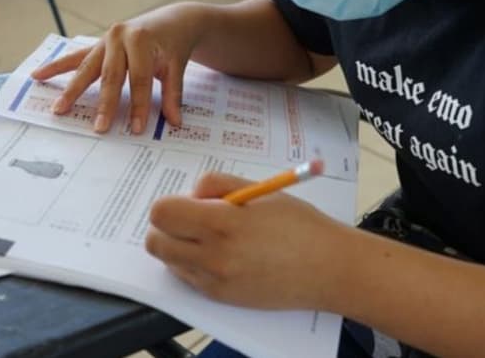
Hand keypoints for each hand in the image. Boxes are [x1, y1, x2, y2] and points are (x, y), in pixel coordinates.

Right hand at [31, 4, 205, 133]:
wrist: (171, 22)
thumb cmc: (172, 45)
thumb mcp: (176, 66)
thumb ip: (173, 94)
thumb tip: (174, 122)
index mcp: (140, 40)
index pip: (138, 79)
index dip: (138, 105)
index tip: (137, 128)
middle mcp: (119, 37)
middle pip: (110, 75)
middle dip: (104, 103)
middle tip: (98, 128)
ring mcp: (105, 40)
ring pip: (87, 68)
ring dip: (72, 89)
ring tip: (59, 108)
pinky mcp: (97, 45)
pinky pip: (74, 57)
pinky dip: (56, 66)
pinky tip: (39, 75)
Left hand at [145, 173, 348, 308]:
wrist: (328, 269)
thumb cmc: (300, 226)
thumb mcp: (261, 191)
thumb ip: (219, 185)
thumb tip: (191, 193)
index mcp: (223, 223)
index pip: (162, 213)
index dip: (170, 203)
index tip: (189, 201)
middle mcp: (214, 256)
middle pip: (156, 241)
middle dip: (167, 226)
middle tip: (193, 218)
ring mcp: (215, 281)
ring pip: (168, 261)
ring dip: (178, 245)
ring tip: (211, 237)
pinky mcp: (221, 298)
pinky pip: (188, 278)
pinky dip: (193, 263)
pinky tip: (221, 254)